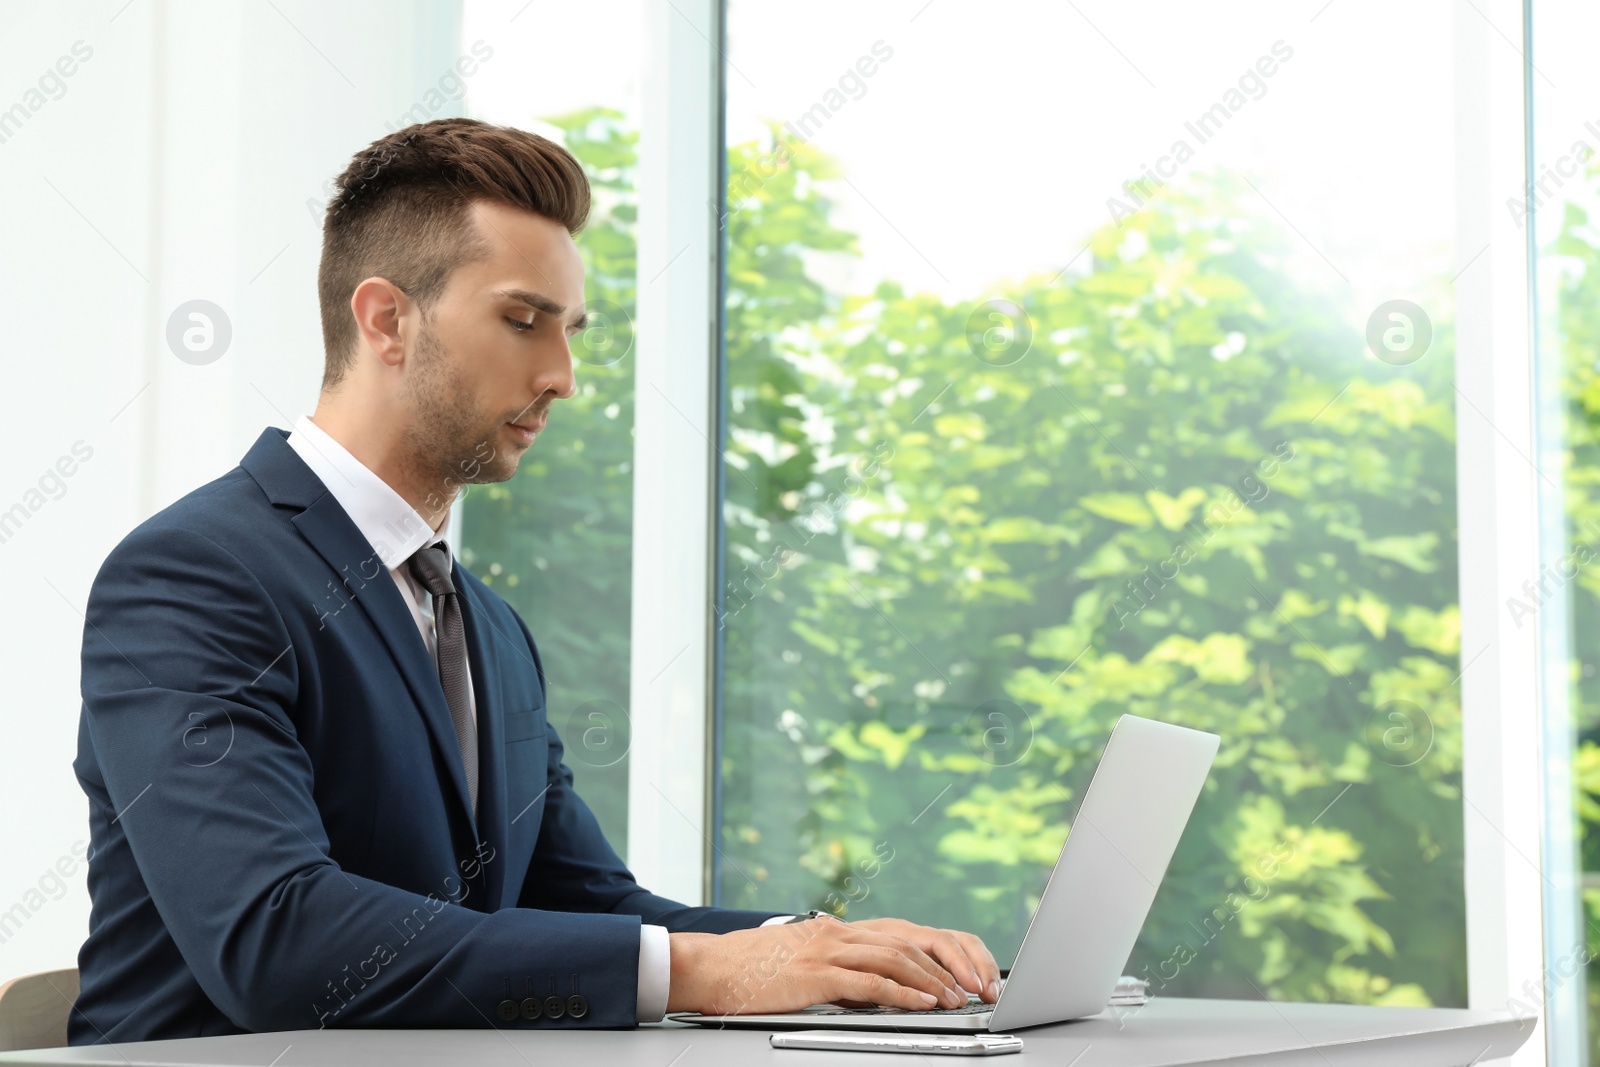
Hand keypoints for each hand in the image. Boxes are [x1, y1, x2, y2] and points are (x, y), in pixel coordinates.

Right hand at [666, 916, 999, 1015]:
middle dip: (949, 965)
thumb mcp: (807, 963)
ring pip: (897, 958)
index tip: (967, 972)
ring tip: (957, 999)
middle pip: (910, 941)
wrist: (712, 966)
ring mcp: (829, 950)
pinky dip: (902, 993)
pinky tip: (923, 1004)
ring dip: (933, 981)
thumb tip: (878, 992)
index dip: (942, 951)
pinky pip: (870, 982)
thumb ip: (843, 971)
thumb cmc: (753, 969)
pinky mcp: (817, 974)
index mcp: (841, 929)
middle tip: (976, 987)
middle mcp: (840, 932)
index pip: (907, 933)